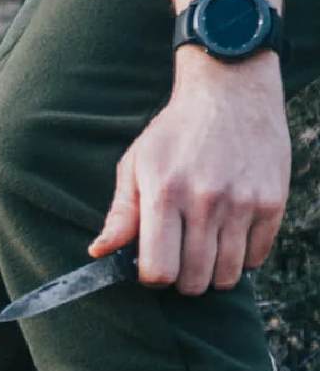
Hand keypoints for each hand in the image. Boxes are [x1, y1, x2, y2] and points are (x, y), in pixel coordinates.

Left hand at [90, 51, 289, 293]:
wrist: (231, 89)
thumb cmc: (175, 132)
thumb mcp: (136, 165)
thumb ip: (120, 214)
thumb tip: (98, 252)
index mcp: (165, 194)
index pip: (158, 272)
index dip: (153, 277)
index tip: (155, 264)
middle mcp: (205, 201)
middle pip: (193, 281)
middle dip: (182, 280)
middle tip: (181, 257)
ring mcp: (242, 202)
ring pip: (225, 277)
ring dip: (212, 274)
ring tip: (205, 251)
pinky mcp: (272, 201)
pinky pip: (255, 259)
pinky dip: (241, 259)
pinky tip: (230, 238)